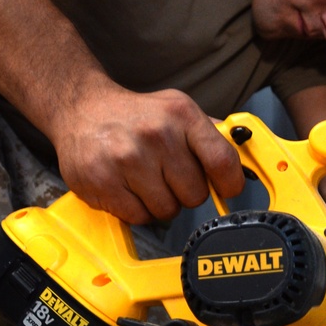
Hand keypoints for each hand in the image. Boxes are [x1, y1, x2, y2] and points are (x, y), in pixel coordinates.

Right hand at [52, 83, 244, 223]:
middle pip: (195, 194)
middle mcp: (156, 134)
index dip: (230, 183)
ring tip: (145, 181)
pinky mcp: (103, 181)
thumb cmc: (134, 115)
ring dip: (160, 203)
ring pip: (167, 210)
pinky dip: (136, 210)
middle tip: (167, 177)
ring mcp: (127, 159)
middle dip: (185, 192)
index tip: (227, 189)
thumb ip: (209, 135)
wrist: (80, 109)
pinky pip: (138, 217)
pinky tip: (127, 188)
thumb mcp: (175, 109)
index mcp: (181, 115)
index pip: (223, 160)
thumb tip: (244, 162)